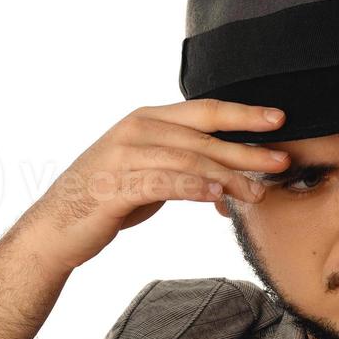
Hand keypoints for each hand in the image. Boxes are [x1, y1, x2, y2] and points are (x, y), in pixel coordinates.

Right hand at [14, 98, 288, 272]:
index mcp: (147, 121)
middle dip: (246, 148)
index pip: (204, 111)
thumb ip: (184, 173)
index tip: (278, 119)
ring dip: (228, 175)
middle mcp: (136, 130)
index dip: (242, 114)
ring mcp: (124, 156)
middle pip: (203, 135)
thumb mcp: (149, 178)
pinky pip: (164, 182)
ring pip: (189, 160)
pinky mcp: (117, 185)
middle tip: (281, 160)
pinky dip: (194, 187)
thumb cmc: (106, 201)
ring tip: (256, 191)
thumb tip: (227, 187)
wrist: (57, 227)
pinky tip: (218, 195)